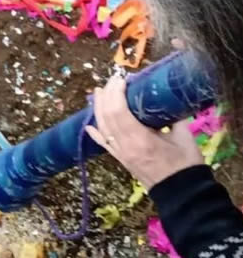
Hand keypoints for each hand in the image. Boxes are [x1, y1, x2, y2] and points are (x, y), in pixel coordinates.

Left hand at [86, 75, 202, 188]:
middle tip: (110, 81)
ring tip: (98, 93)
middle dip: (106, 96)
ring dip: (98, 109)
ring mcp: (121, 154)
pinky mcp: (122, 160)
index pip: (119, 111)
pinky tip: (88, 125)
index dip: (116, 93)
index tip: (120, 79)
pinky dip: (96, 132)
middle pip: (107, 117)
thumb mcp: (185, 138)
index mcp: (140, 139)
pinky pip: (104, 144)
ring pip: (103, 128)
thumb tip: (168, 101)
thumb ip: (174, 118)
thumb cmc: (186, 166)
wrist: (183, 195)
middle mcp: (125, 146)